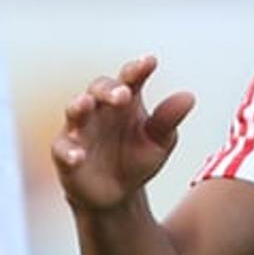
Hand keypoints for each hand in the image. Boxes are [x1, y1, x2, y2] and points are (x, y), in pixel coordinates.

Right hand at [51, 56, 195, 212]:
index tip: (150, 62)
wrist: (118, 193)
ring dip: (79, 106)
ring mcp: (80, 129)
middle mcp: (100, 109)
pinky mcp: (66, 154)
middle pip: (99, 88)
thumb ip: (168, 120)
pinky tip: (79, 155)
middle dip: (109, 89)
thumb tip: (189, 96)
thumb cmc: (138, 158)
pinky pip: (63, 149)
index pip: (131, 79)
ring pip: (75, 111)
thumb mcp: (160, 141)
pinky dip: (69, 151)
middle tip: (123, 94)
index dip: (138, 69)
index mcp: (127, 101)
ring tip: (86, 104)